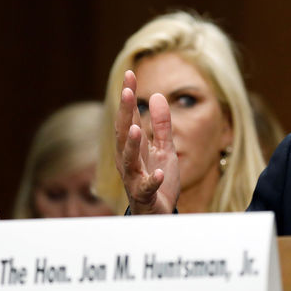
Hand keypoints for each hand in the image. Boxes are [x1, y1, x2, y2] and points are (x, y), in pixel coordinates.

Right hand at [114, 70, 179, 214]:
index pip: (129, 118)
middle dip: (125, 113)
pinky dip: (153, 181)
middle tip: (126, 92)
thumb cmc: (159, 181)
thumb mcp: (165, 149)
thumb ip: (162, 125)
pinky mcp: (146, 197)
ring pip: (129, 161)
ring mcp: (135, 179)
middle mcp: (129, 161)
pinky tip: (159, 173)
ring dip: (132, 145)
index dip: (128, 97)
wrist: (159, 215)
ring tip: (136, 128)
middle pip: (124, 134)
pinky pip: (147, 188)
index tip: (129, 74)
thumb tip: (157, 95)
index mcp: (134, 148)